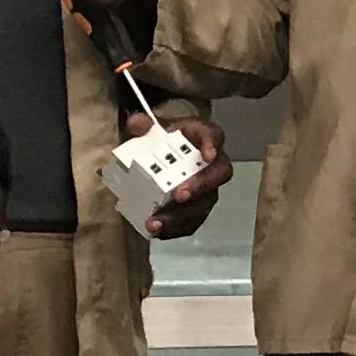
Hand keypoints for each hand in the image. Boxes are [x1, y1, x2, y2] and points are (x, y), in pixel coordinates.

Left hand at [130, 112, 229, 240]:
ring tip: (157, 221)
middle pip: (218, 174)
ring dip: (182, 215)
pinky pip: (192, 221)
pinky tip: (157, 231)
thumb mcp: (151, 128)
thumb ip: (143, 124)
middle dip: (200, 186)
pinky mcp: (197, 207)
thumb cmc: (163, 138)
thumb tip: (137, 124)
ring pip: (204, 203)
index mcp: (202, 136)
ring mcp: (207, 188)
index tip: (208, 154)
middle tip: (179, 195)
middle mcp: (212, 164)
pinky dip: (175, 228)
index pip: (214, 136)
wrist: (163, 153)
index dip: (213, 145)